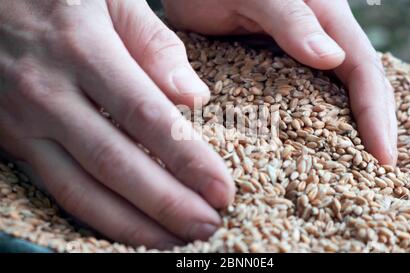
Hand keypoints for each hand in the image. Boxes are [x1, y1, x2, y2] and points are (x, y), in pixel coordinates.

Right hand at [0, 0, 234, 248]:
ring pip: (81, 189)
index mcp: (83, 49)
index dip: (188, 159)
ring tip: (175, 242)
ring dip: (132, 224)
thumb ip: (154, 44)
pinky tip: (128, 229)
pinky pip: (55, 188)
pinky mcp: (11, 141)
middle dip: (166, 204)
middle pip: (116, 163)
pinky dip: (94, 216)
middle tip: (208, 228)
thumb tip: (194, 98)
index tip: (221, 190)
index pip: (148, 116)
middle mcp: (49, 92)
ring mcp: (23, 122)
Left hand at [162, 0, 397, 165]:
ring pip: (336, 95)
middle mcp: (321, 38)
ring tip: (356, 166)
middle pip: (360, 86)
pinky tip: (312, 148)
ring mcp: (301, 55)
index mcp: (325, 17)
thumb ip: (291, 18)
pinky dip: (314, 124)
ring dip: (349, 129)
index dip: (375, 112)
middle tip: (380, 169)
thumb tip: (333, 58)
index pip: (363, 68)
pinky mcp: (279, 69)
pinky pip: (304, 99)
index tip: (382, 154)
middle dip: (374, 126)